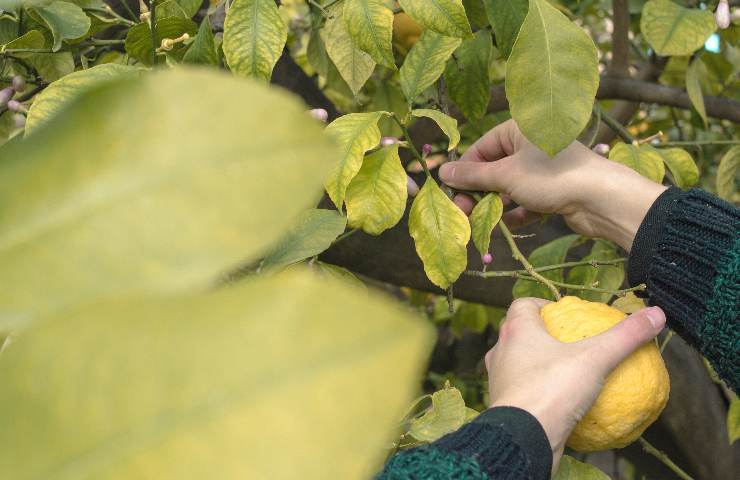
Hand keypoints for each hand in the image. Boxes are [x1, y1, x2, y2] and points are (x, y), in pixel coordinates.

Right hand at [438, 120, 666, 250]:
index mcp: (519, 130)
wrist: (602, 199)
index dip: (464, 171)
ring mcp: (544, 168)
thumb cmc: (551, 177)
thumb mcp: (505, 176)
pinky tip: (511, 223)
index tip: (452, 193)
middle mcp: (531, 145)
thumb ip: (473, 176)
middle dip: (479, 192)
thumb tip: (442, 172)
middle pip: (494, 168)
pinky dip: (518, 211)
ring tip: (484, 221)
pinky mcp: (555, 189)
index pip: (481, 148)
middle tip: (464, 212)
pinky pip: (528, 199)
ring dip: (496, 204)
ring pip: (510, 186)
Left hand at [485, 298, 665, 472]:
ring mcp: (499, 379)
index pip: (523, 304)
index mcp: (515, 330)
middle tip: (571, 342)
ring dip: (540, 365)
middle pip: (521, 333)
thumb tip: (656, 314)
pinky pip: (526, 393)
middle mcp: (501, 351)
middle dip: (543, 334)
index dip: (543, 305)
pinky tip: (564, 403)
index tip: (565, 314)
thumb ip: (625, 337)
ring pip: (520, 364)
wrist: (522, 438)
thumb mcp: (595, 358)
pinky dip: (542, 393)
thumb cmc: (551, 389)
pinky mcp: (505, 405)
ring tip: (569, 372)